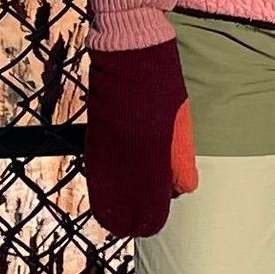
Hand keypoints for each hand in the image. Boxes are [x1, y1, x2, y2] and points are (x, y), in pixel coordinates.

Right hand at [82, 40, 198, 237]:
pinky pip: (94, 174)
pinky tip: (105, 195)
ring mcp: (104, 146)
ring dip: (112, 208)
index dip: (150, 221)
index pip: (149, 204)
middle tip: (138, 227)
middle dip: (130, 221)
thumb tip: (182, 190)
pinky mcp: (92, 136)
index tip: (153, 225)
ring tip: (120, 220)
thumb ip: (181, 157)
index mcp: (151, 152)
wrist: (127, 47)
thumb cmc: (161, 81)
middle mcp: (124, 155)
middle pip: (123, 205)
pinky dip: (100, 189)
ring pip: (104, 193)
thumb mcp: (182, 119)